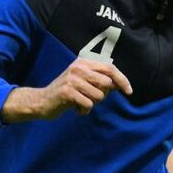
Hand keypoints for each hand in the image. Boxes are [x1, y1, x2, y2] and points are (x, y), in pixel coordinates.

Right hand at [0, 57, 131, 121]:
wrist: (42, 101)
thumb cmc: (67, 92)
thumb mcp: (83, 81)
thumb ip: (100, 80)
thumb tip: (121, 84)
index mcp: (83, 62)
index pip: (110, 68)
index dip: (122, 80)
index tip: (129, 91)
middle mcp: (78, 67)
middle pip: (107, 83)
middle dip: (103, 95)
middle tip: (90, 97)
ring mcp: (72, 79)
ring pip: (99, 95)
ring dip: (92, 103)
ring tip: (80, 102)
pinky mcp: (68, 91)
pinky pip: (88, 104)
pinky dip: (84, 110)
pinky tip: (74, 108)